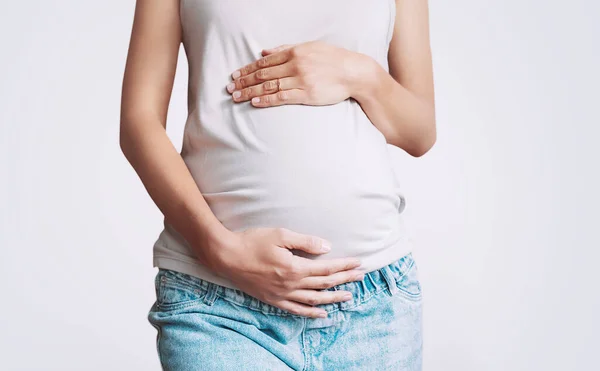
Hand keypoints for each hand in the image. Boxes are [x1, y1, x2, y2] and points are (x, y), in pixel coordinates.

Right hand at [207, 227, 364, 317]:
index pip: (326, 268)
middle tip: (361, 277)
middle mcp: (290, 284)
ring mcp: (281, 294)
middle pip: (324, 284)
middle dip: (345, 280)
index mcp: (294, 267)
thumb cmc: (252, 241)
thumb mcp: (280, 234)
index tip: (358, 263)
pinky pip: (296, 310)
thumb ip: (305, 242)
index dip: (344, 266)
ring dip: (333, 298)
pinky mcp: (272, 299)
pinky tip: (323, 313)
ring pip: (314, 299)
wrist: (226, 256)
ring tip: (349, 296)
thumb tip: (327, 248)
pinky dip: (311, 312)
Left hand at [225, 41, 367, 107]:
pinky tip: (255, 102)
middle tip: (229, 88)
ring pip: (269, 86)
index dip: (248, 69)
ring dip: (250, 91)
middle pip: (263, 74)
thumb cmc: (333, 59)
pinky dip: (267, 99)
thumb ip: (286, 49)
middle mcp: (295, 65)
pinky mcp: (306, 94)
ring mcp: (300, 80)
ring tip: (236, 97)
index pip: (265, 61)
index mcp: (295, 52)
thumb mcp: (310, 47)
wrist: (353, 73)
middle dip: (244, 81)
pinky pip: (282, 97)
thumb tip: (263, 51)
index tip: (235, 75)